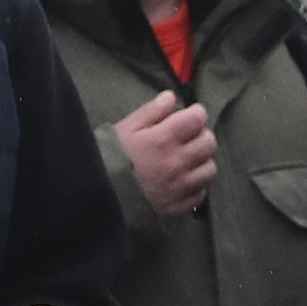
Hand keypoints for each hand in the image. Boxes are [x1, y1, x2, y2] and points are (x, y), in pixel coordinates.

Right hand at [109, 91, 217, 216]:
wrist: (97, 198)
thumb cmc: (108, 158)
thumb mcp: (124, 129)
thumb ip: (150, 112)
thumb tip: (170, 97)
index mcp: (163, 139)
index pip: (197, 120)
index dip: (196, 114)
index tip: (190, 115)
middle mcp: (177, 163)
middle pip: (209, 144)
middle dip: (202, 135)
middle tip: (190, 136)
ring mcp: (180, 187)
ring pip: (210, 169)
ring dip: (202, 161)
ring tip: (189, 159)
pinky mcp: (179, 207)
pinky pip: (201, 193)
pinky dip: (197, 185)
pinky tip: (184, 180)